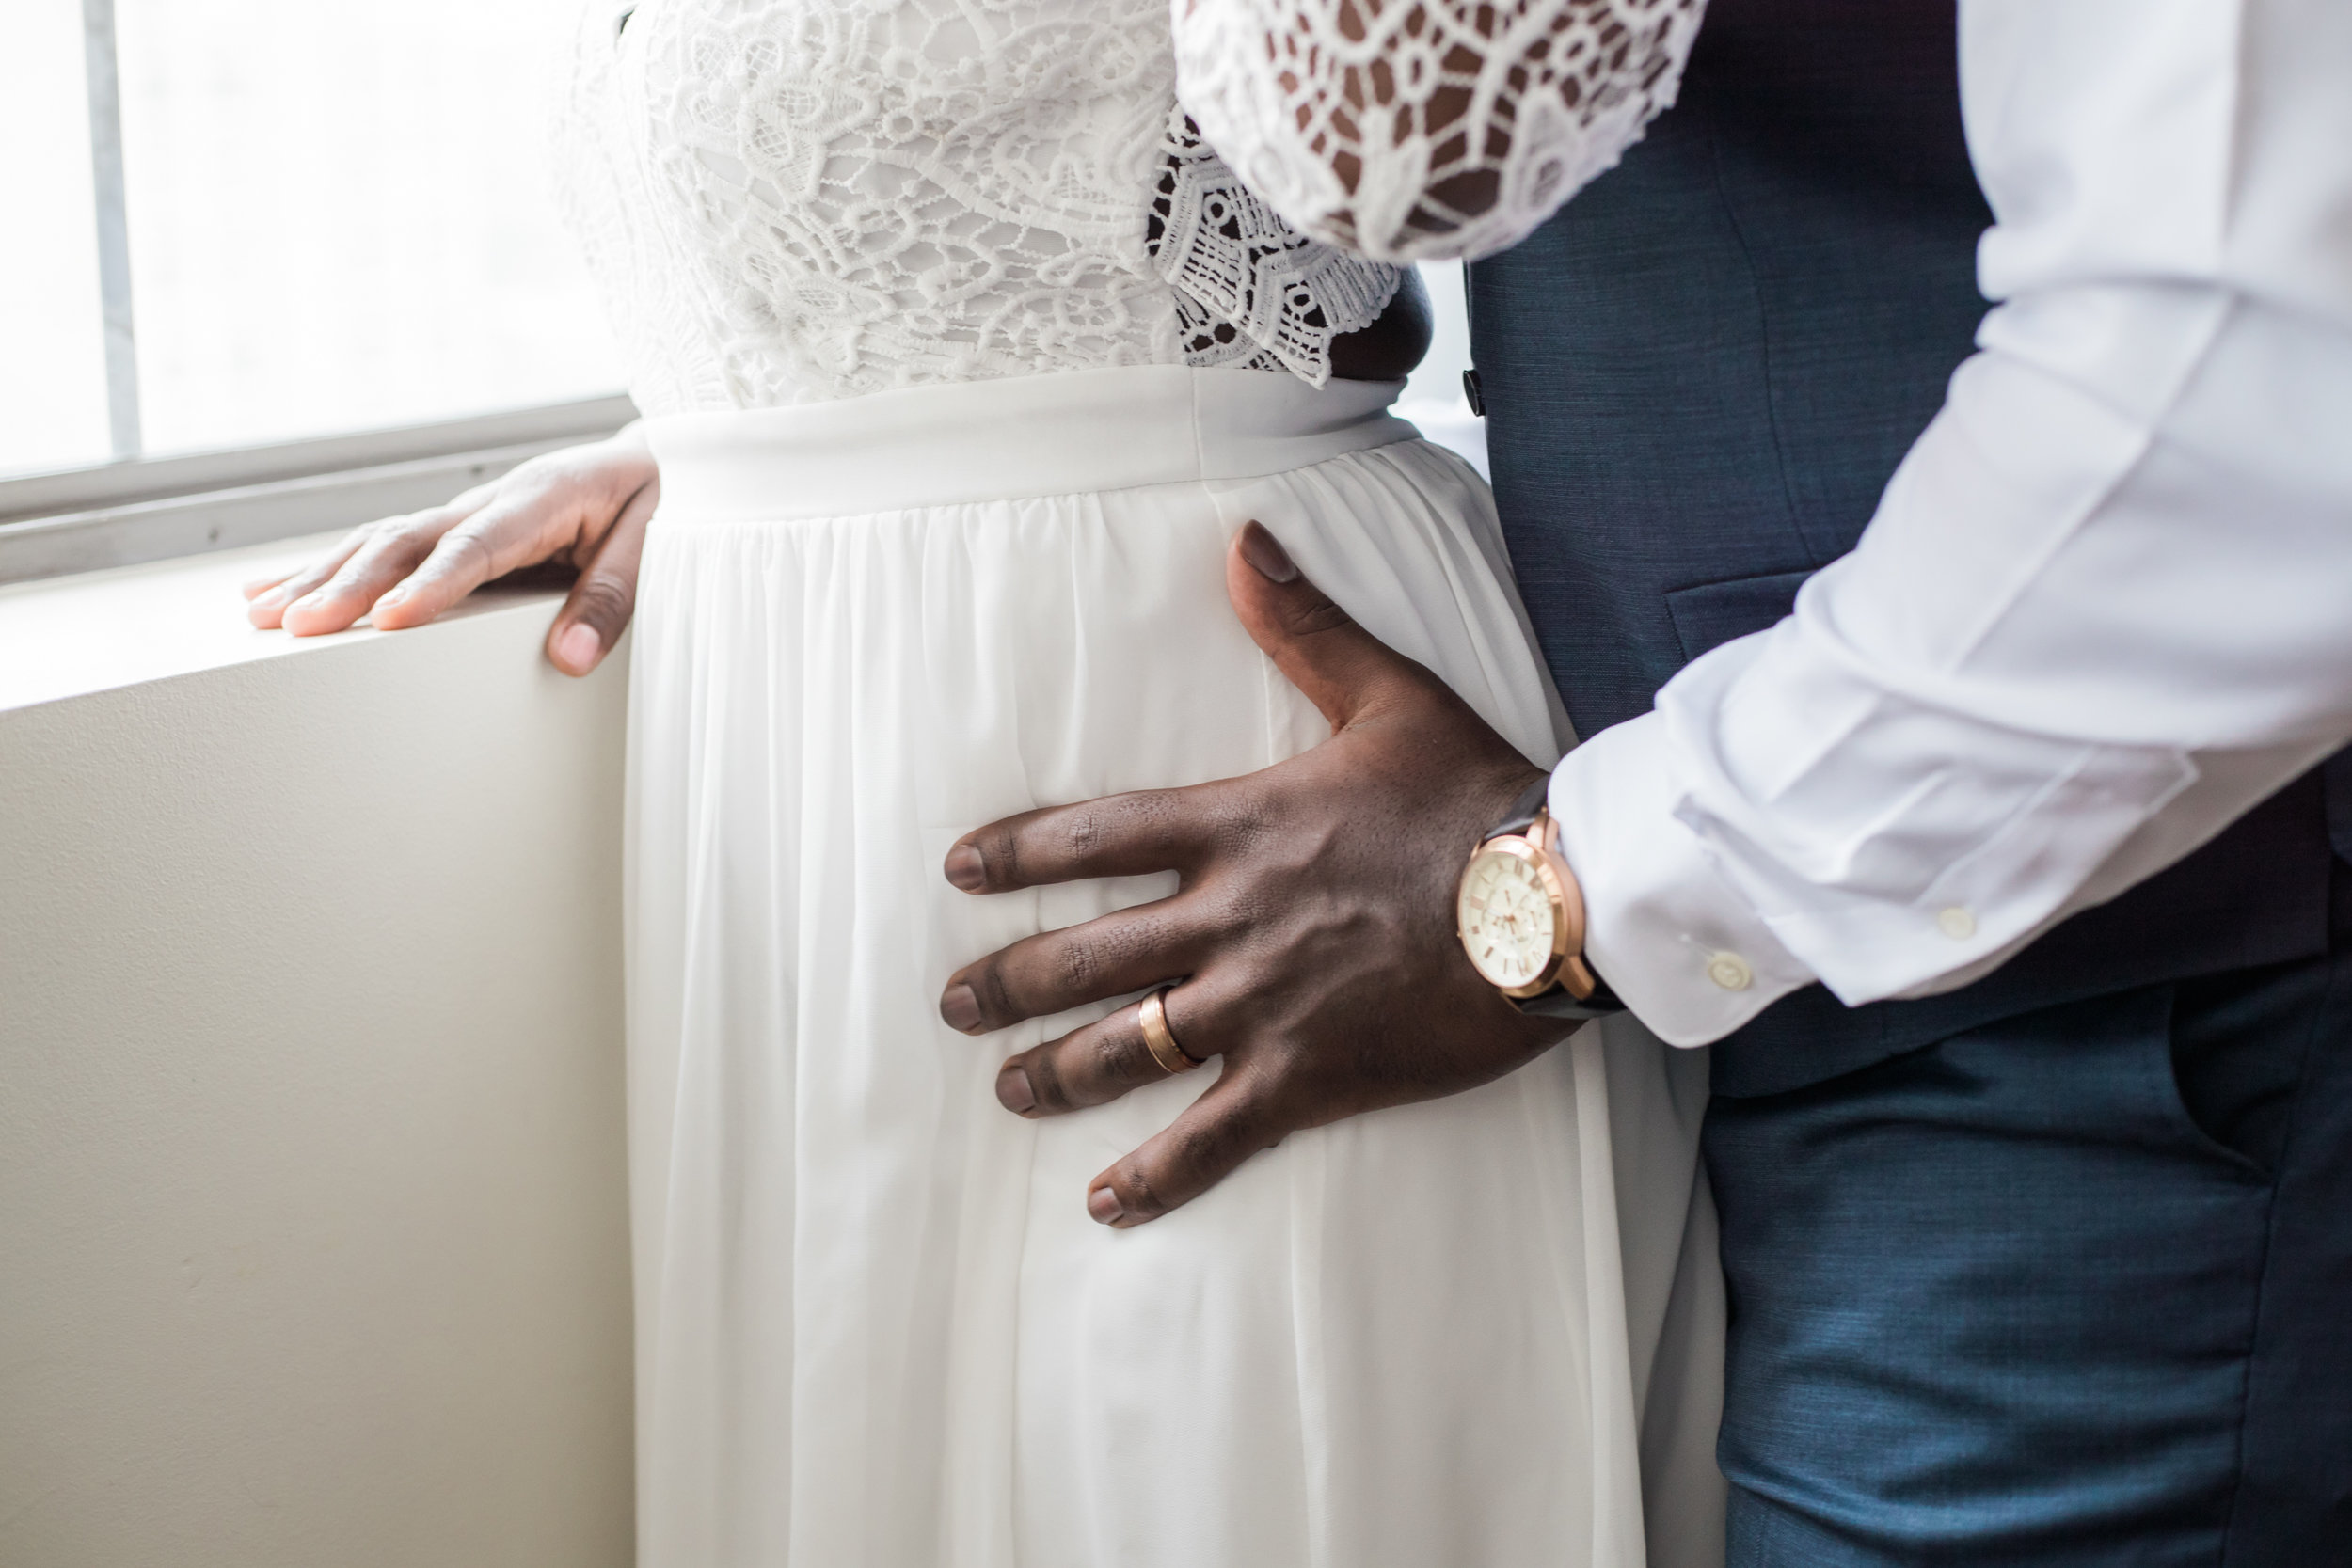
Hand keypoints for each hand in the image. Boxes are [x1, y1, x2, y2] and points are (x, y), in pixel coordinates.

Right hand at [243, 424, 659, 675]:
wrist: (652, 456)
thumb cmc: (656, 499)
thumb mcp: (656, 544)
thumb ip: (613, 598)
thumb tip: (572, 657)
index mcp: (538, 502)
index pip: (475, 548)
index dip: (431, 585)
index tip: (390, 621)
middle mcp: (487, 502)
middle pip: (404, 542)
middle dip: (348, 584)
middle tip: (298, 625)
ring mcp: (463, 511)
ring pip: (378, 541)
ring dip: (320, 576)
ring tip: (263, 615)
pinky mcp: (451, 525)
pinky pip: (382, 546)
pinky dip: (325, 567)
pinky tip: (272, 589)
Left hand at [938, 521, 1571, 1227]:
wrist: (1560, 899)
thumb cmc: (1478, 797)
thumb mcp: (1389, 694)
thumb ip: (1303, 626)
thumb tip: (1244, 542)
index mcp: (1240, 827)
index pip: (1096, 837)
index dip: (1017, 854)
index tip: (957, 872)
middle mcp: (1229, 918)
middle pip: (1086, 957)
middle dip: (1008, 983)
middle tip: (955, 1006)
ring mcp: (1262, 1004)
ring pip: (1127, 1048)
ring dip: (1055, 1072)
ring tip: (1008, 1088)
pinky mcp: (1308, 1075)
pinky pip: (1212, 1135)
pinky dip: (1156, 1174)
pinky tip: (1107, 1201)